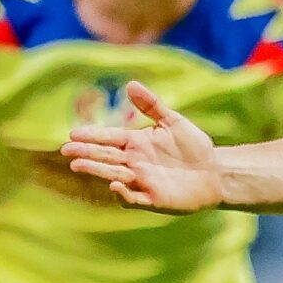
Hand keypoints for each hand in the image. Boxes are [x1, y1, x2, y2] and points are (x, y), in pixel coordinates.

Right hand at [63, 81, 225, 213]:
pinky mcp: (154, 199)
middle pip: (106, 157)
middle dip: (86, 153)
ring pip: (113, 175)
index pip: (109, 138)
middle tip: (67, 150)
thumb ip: (152, 105)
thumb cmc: (194, 146)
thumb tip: (130, 84)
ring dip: (97, 170)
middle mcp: (135, 162)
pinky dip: (124, 194)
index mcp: (136, 142)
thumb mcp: (173, 121)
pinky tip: (115, 185)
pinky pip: (134, 198)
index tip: (73, 133)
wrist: (215, 172)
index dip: (92, 136)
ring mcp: (142, 181)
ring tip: (78, 165)